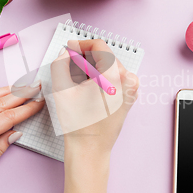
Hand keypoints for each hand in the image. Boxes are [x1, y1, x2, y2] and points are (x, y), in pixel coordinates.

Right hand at [51, 39, 138, 159]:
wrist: (90, 148)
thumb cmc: (78, 123)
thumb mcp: (61, 89)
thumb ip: (60, 63)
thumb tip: (66, 52)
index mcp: (114, 75)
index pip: (99, 45)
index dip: (81, 44)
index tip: (70, 48)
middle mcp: (127, 79)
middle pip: (105, 56)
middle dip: (86, 57)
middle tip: (69, 65)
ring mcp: (131, 89)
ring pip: (110, 67)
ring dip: (93, 68)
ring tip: (77, 80)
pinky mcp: (130, 97)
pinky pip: (116, 78)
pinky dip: (102, 78)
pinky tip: (88, 89)